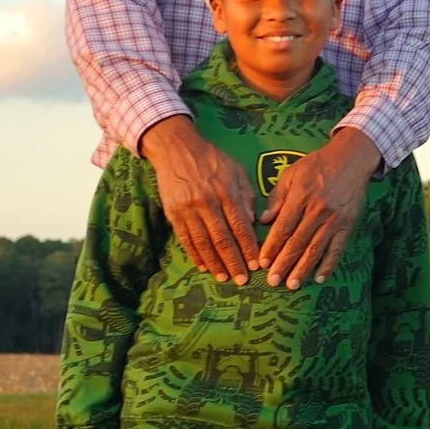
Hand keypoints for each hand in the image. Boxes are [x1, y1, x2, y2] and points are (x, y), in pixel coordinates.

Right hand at [140, 116, 260, 284]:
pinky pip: (185, 239)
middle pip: (223, 239)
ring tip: (224, 278)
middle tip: (242, 280)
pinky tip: (203, 266)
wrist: (176, 148)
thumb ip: (248, 195)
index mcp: (227, 193)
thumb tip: (253, 221)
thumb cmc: (212, 159)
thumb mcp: (237, 171)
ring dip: (215, 263)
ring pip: (203, 243)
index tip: (256, 265)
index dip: (249, 248)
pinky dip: (194, 255)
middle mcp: (208, 203)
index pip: (241, 227)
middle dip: (234, 262)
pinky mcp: (173, 213)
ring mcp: (188, 209)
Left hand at [259, 128, 378, 289]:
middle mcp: (317, 210)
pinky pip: (337, 248)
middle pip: (298, 242)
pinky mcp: (348, 225)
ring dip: (303, 269)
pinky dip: (328, 264)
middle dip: (284, 263)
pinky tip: (319, 277)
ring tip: (292, 284)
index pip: (283, 227)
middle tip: (273, 281)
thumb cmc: (317, 165)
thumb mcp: (291, 174)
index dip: (271, 247)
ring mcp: (334, 219)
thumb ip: (276, 198)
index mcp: (300, 197)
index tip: (262, 263)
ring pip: (316, 249)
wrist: (351, 159)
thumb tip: (263, 221)